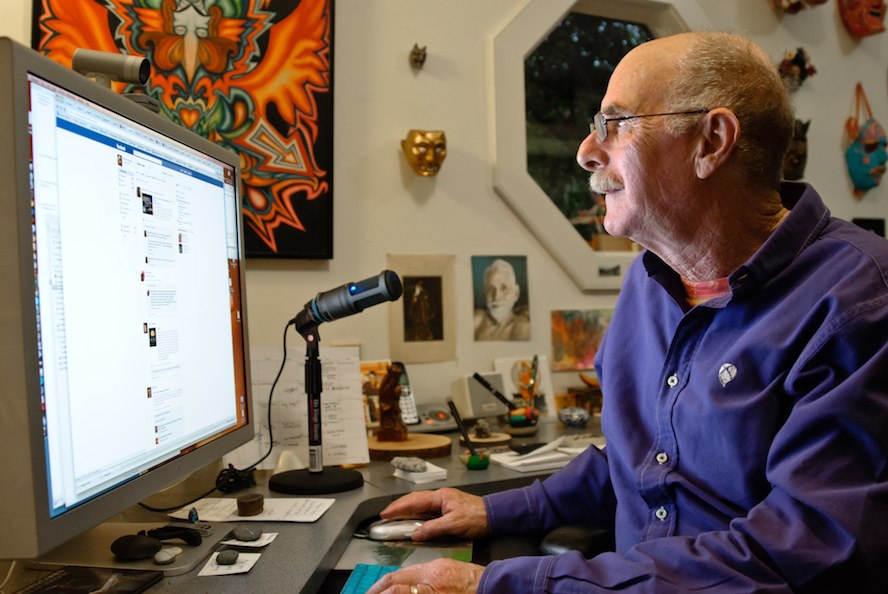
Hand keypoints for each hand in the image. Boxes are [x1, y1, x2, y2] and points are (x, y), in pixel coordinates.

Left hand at [364, 558, 484, 593]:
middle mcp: (429, 585)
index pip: (396, 578)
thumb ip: (423, 573)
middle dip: (378, 593)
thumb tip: (403, 581)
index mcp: (428, 572)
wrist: (488, 587)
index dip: (380, 586)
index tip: (371, 592)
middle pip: (395, 589)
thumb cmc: (469, 579)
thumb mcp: (444, 568)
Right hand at [380, 488, 488, 540]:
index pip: (414, 501)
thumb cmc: (478, 517)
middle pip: (415, 500)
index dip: (398, 507)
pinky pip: (428, 511)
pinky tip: (414, 521)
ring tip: (395, 517)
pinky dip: (418, 515)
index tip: (385, 513)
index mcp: (440, 496)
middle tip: (386, 514)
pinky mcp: (449, 509)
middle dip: (399, 507)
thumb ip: (432, 528)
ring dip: (407, 510)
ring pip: (421, 505)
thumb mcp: (453, 524)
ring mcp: (444, 502)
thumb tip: (415, 533)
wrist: (495, 516)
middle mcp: (441, 497)